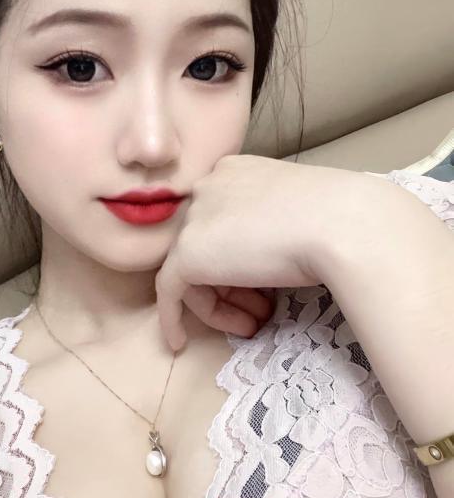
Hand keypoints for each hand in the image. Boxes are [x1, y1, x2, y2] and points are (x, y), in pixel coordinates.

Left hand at [155, 153, 369, 350]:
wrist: (342, 224)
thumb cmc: (335, 216)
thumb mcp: (296, 211)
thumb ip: (268, 222)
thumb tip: (264, 252)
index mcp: (234, 171)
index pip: (222, 221)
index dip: (239, 259)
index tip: (265, 286)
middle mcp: (207, 186)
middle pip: (206, 245)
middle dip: (231, 285)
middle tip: (262, 312)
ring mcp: (194, 218)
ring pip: (191, 270)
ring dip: (220, 305)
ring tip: (255, 325)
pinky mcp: (186, 252)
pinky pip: (169, 290)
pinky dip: (172, 317)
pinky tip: (180, 342)